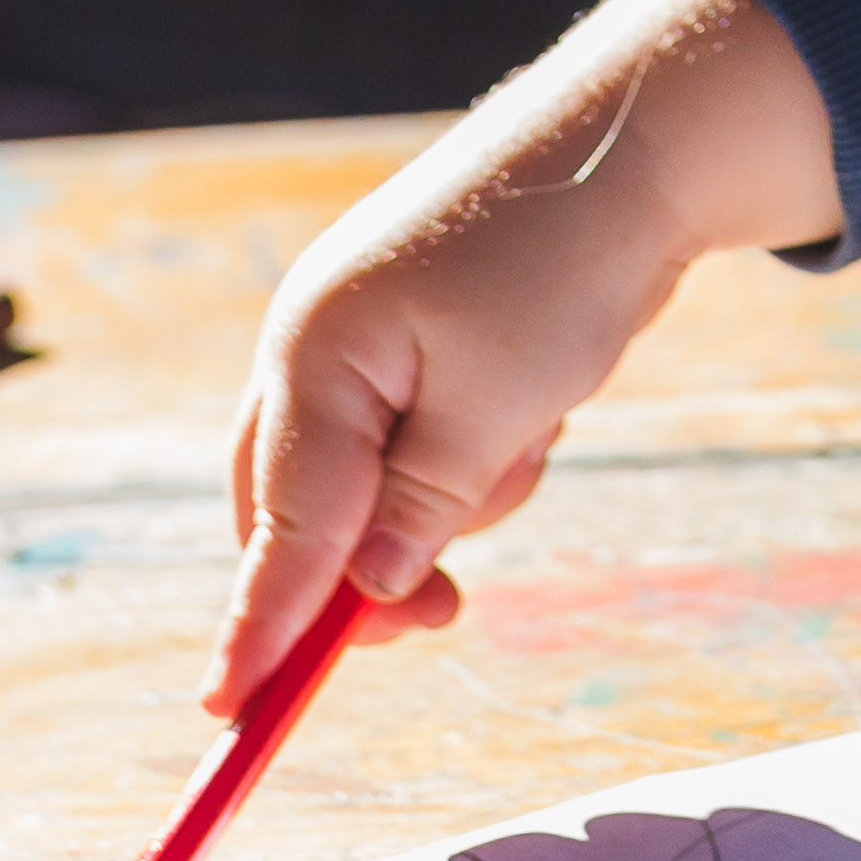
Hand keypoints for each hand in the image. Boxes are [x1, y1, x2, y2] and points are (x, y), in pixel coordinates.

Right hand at [202, 0, 839, 714]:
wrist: (635, 148)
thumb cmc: (559, 267)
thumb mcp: (497, 408)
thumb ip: (421, 509)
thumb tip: (371, 589)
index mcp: (314, 356)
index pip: (277, 525)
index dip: (255, 628)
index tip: (225, 712)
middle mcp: (316, 349)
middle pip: (304, 514)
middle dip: (372, 572)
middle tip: (448, 611)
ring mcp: (364, 344)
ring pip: (378, 490)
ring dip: (458, 497)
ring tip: (533, 424)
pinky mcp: (416, 346)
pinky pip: (426, 449)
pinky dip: (480, 458)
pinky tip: (540, 402)